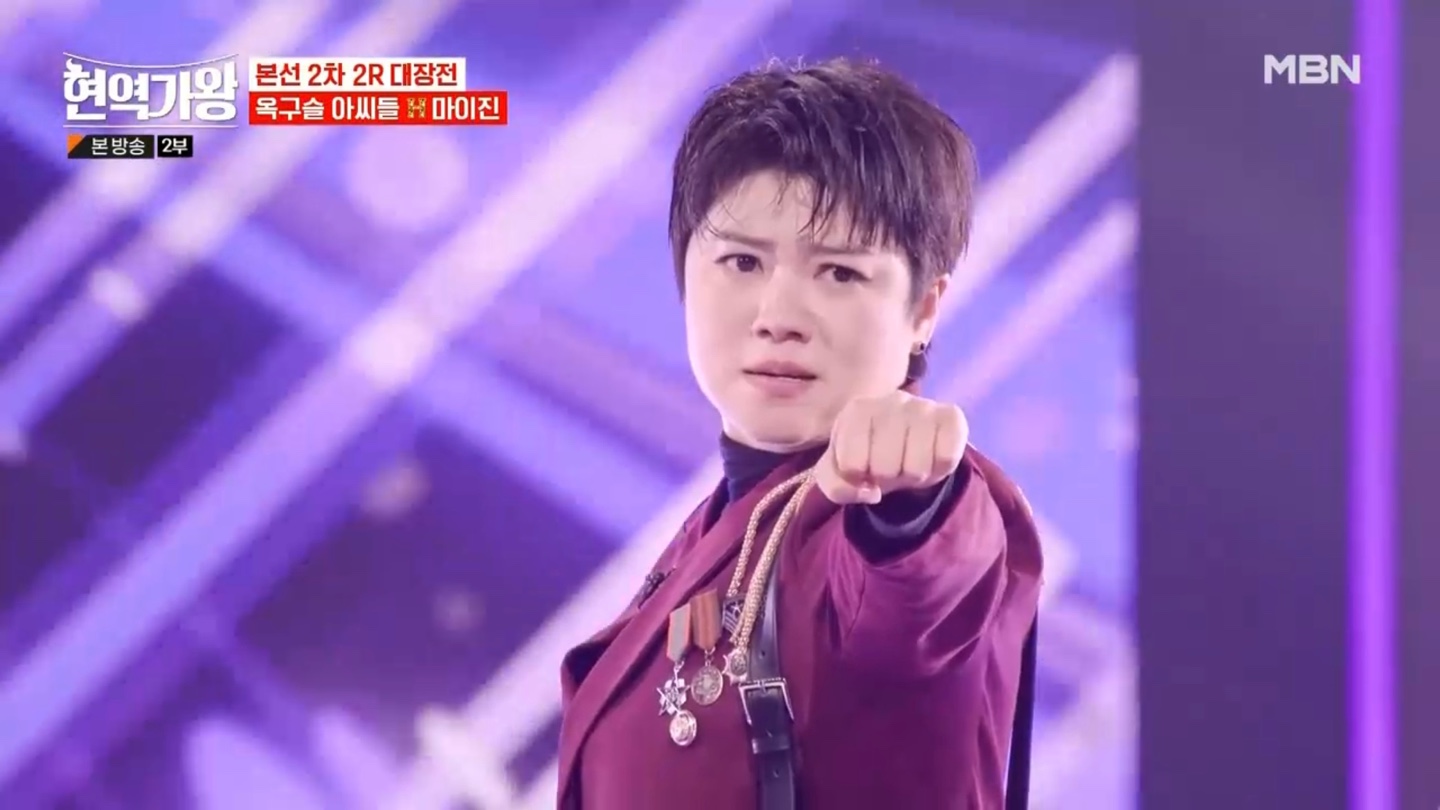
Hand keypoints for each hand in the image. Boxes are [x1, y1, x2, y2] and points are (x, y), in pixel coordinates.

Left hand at [815, 391, 968, 504]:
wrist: (907, 442)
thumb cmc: (869, 455)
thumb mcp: (841, 473)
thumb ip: (838, 487)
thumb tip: (871, 492)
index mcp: (857, 410)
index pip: (852, 465)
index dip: (858, 476)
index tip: (863, 466)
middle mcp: (891, 400)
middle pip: (885, 468)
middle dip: (887, 478)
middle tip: (891, 465)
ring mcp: (923, 405)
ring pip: (916, 468)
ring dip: (913, 476)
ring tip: (910, 461)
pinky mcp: (952, 415)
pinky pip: (946, 458)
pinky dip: (939, 469)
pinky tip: (931, 455)